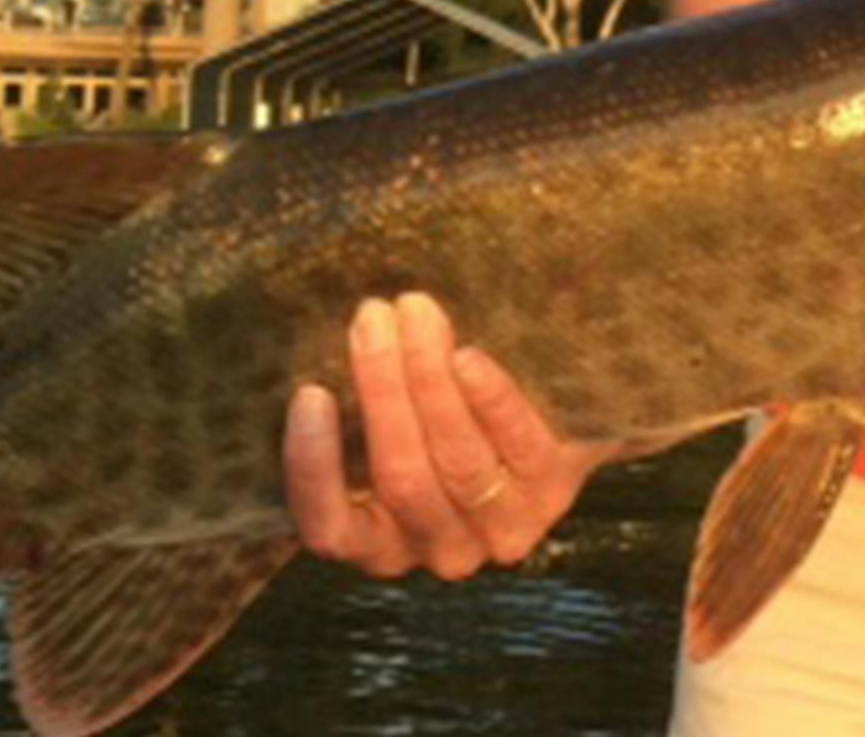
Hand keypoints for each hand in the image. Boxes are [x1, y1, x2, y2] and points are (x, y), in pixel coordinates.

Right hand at [283, 293, 611, 579]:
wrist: (551, 420)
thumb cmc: (449, 415)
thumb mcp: (396, 424)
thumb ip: (361, 406)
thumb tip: (333, 340)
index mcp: (382, 543)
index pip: (330, 528)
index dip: (314, 467)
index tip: (310, 393)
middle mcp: (440, 549)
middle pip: (401, 477)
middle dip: (382, 389)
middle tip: (372, 316)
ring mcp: (501, 529)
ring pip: (456, 459)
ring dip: (429, 379)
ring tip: (417, 314)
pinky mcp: (554, 493)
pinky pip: (518, 446)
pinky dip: (489, 398)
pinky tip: (467, 356)